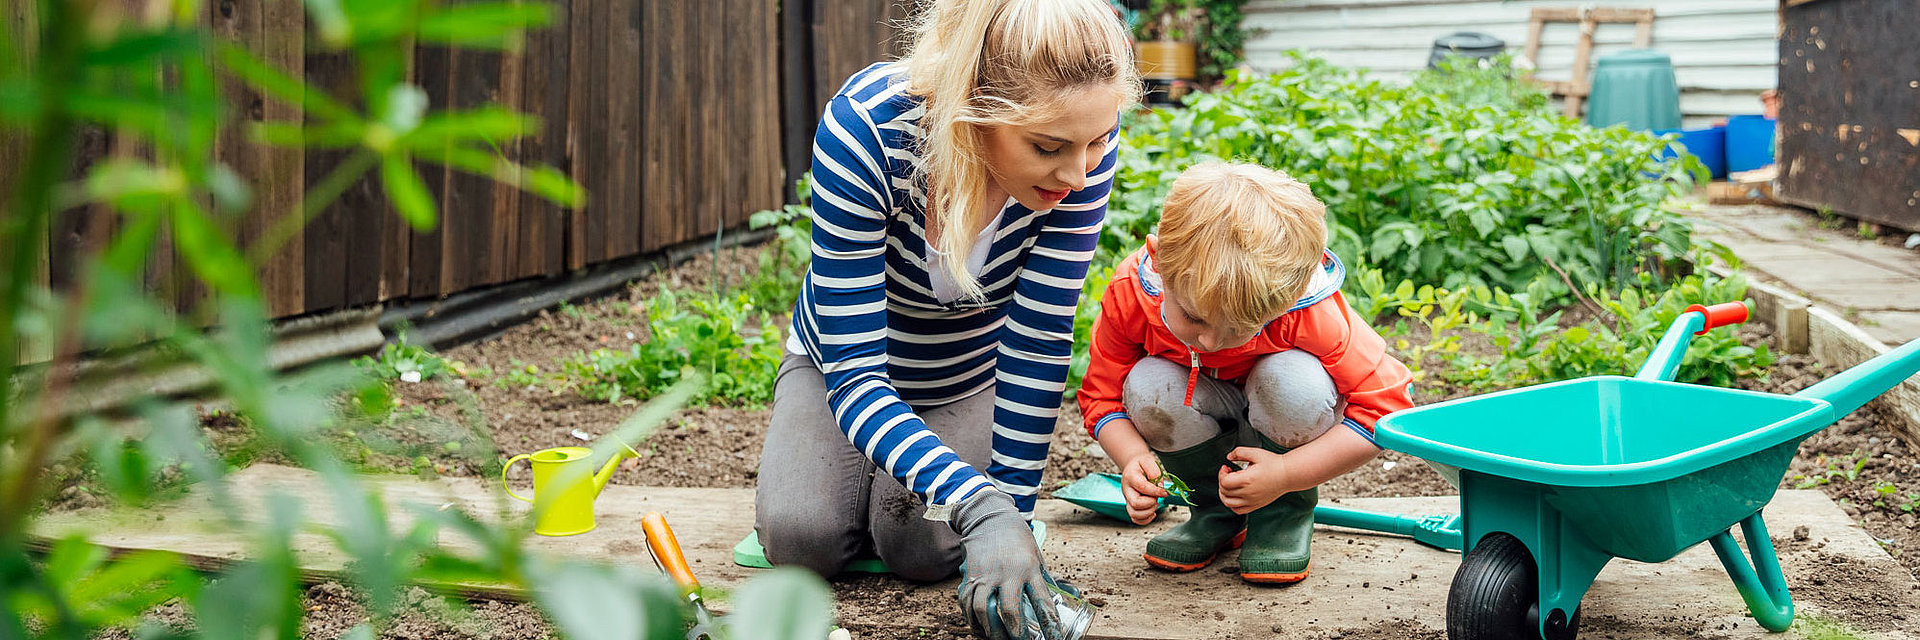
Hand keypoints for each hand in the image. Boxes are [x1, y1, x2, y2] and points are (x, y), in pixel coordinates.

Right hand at [951, 490, 1058, 639]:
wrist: (990, 519)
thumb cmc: (1018, 540)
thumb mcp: (1037, 557)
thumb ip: (1047, 580)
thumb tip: (1070, 596)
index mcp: (1029, 567)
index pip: (1042, 601)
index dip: (1050, 624)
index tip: (1055, 638)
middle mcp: (1007, 572)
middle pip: (1010, 609)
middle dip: (1016, 632)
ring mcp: (986, 575)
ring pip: (983, 610)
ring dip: (992, 630)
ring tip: (999, 639)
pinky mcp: (971, 577)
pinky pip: (968, 604)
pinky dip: (973, 621)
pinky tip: (981, 629)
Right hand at [1118, 454, 1166, 524]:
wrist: (1133, 467)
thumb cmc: (1141, 465)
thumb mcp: (1148, 461)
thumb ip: (1155, 473)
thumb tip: (1160, 487)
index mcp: (1130, 477)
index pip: (1142, 487)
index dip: (1155, 491)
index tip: (1165, 492)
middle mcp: (1127, 490)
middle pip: (1135, 504)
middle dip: (1150, 503)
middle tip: (1157, 498)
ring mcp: (1128, 499)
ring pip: (1134, 514)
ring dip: (1148, 512)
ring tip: (1155, 504)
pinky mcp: (1131, 506)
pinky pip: (1135, 519)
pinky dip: (1145, 519)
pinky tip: (1152, 512)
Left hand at [1218, 447, 1289, 514]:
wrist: (1288, 474)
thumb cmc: (1274, 464)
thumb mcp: (1255, 453)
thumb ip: (1239, 452)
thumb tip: (1229, 456)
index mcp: (1247, 480)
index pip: (1224, 482)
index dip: (1221, 474)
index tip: (1226, 468)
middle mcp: (1248, 493)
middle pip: (1224, 492)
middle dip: (1222, 481)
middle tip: (1228, 473)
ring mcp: (1252, 501)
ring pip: (1228, 503)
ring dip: (1224, 494)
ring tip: (1228, 485)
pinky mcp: (1256, 505)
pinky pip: (1238, 510)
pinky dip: (1232, 504)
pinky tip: (1235, 495)